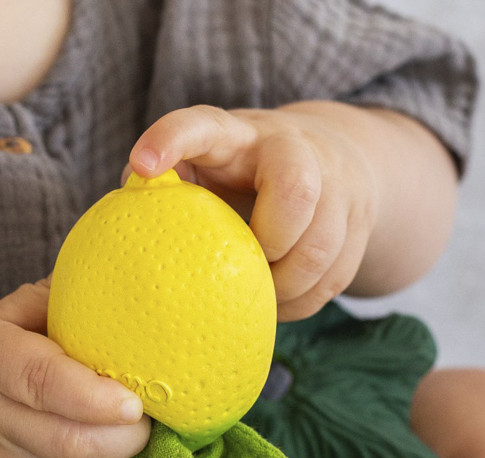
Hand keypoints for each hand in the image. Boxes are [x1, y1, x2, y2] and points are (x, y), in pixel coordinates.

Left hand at [129, 101, 456, 319]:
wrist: (329, 161)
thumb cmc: (241, 176)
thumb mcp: (204, 167)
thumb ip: (167, 189)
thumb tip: (127, 225)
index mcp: (238, 136)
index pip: (202, 126)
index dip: (172, 141)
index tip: (143, 164)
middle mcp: (295, 150)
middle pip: (296, 191)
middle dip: (269, 241)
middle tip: (248, 261)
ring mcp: (336, 188)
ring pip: (321, 249)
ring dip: (283, 287)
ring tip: (256, 294)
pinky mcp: (357, 229)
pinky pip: (332, 281)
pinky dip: (299, 303)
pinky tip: (277, 304)